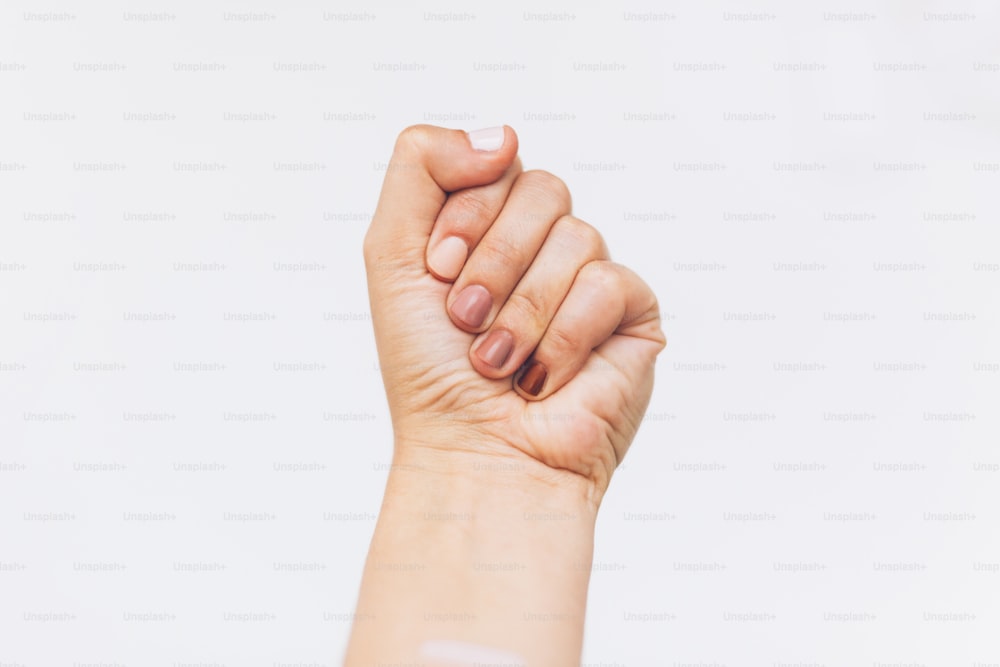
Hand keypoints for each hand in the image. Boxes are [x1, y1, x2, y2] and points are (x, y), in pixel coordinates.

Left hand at [363, 125, 665, 499]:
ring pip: (576, 237)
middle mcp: (544, 246)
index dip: (465, 217)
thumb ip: (421, 165)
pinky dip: (563, 338)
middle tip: (467, 321)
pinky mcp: (633, 315)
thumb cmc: (428, 369)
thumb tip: (504, 134)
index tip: (439, 274)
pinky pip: (610, 283)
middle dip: (494, 263)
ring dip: (523, 311)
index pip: (498, 164)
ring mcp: (591, 278)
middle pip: (543, 190)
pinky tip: (544, 378)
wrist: (474, 454)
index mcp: (492, 226)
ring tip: (499, 362)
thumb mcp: (392, 253)